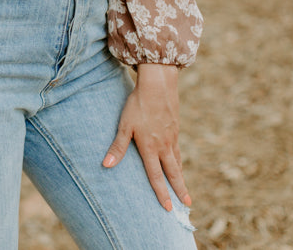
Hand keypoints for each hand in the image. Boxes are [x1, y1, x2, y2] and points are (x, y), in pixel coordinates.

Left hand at [102, 63, 191, 211]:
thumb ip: (117, 147)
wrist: (158, 85)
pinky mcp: (175, 128)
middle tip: (188, 204)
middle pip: (173, 172)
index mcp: (150, 147)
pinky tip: (178, 162)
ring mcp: (172, 137)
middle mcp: (164, 145)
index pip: (156, 176)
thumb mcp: (124, 125)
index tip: (168, 208)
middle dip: (180, 190)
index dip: (162, 193)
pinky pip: (178, 149)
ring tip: (184, 188)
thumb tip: (105, 165)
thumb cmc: (137, 105)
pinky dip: (179, 160)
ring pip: (177, 161)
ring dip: (181, 176)